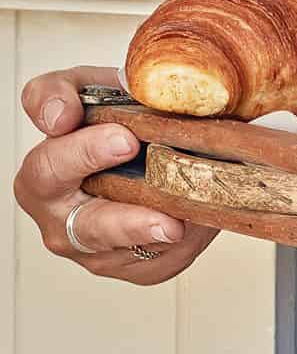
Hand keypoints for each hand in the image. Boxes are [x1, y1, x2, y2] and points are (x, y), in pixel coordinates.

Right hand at [13, 66, 218, 282]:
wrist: (139, 138)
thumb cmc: (104, 114)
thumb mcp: (80, 87)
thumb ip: (56, 93)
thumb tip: (59, 115)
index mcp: (42, 174)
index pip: (50, 169)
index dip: (85, 154)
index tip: (126, 139)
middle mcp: (61, 220)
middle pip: (89, 228)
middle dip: (127, 222)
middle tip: (163, 213)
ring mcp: (93, 249)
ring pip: (127, 253)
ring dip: (160, 239)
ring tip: (183, 226)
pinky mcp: (127, 266)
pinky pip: (153, 264)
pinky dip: (180, 244)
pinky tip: (196, 221)